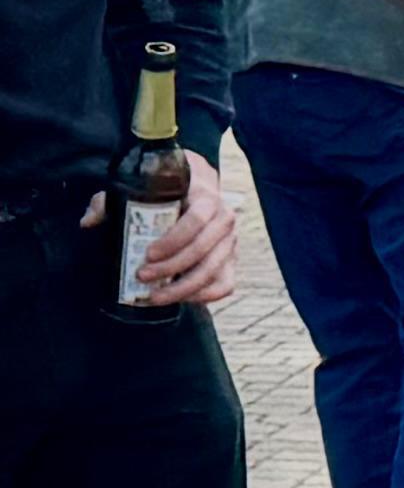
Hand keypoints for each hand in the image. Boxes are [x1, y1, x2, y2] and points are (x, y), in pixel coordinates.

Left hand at [88, 149, 238, 306]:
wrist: (197, 188)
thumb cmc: (166, 190)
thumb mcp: (140, 187)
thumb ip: (112, 200)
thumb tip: (88, 221)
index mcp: (206, 196)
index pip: (197, 219)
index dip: (174, 240)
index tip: (148, 254)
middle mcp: (224, 219)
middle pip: (205, 248)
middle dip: (173, 267)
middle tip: (142, 276)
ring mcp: (230, 241)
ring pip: (215, 270)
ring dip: (184, 288)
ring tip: (155, 297)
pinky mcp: (230, 260)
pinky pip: (225, 284)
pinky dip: (206, 295)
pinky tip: (181, 300)